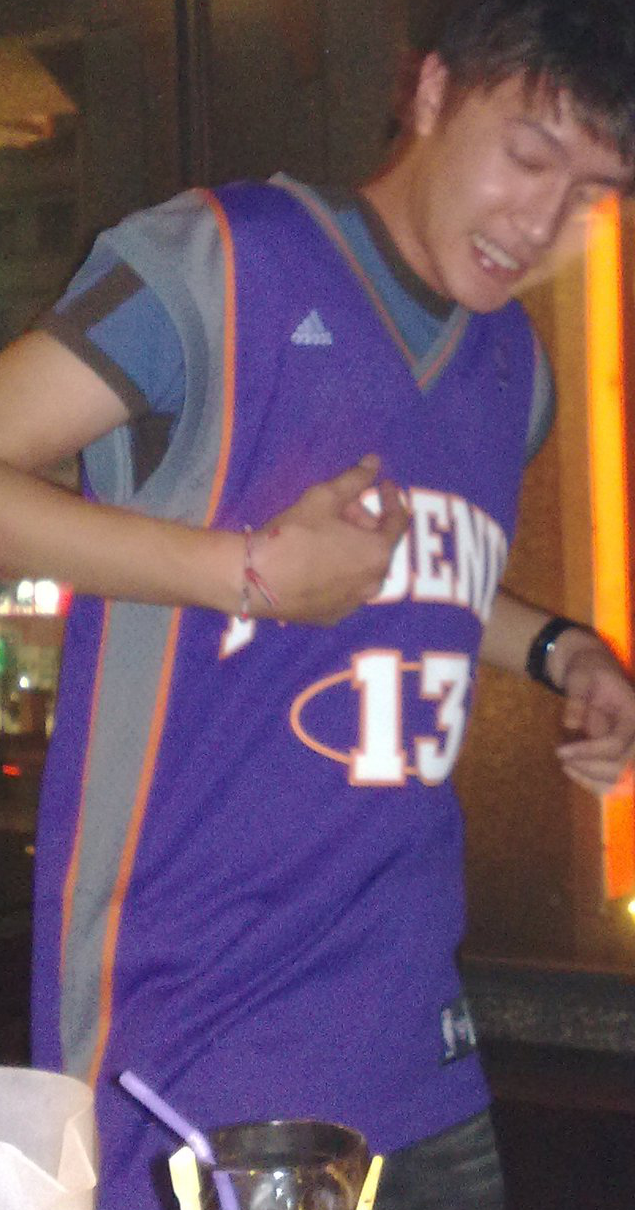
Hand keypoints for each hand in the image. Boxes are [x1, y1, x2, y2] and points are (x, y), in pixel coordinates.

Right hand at [251, 455, 407, 624]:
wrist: (253, 580)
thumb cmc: (293, 535)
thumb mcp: (324, 498)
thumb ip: (353, 479)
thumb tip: (373, 461)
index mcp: (377, 554)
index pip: (397, 521)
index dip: (391, 498)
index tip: (382, 485)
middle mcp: (373, 583)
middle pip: (377, 545)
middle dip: (363, 522)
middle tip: (339, 507)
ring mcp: (353, 604)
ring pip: (361, 568)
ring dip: (351, 548)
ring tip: (324, 533)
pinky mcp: (331, 617)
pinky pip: (343, 587)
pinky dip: (338, 571)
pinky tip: (315, 560)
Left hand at [552, 630, 634, 794]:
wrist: (592, 669)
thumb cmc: (586, 670)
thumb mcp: (579, 676)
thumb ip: (576, 698)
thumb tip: (571, 725)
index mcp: (632, 712)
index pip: (617, 743)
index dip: (590, 752)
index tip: (561, 751)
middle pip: (625, 767)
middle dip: (591, 768)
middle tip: (563, 760)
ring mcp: (633, 744)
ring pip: (624, 779)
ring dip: (595, 779)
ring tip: (566, 766)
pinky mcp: (624, 752)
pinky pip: (617, 778)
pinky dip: (596, 781)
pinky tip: (573, 771)